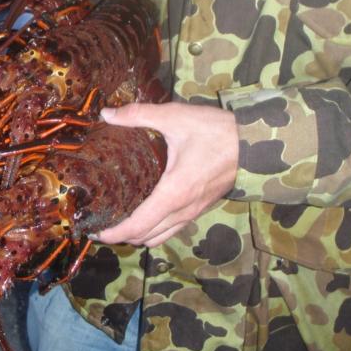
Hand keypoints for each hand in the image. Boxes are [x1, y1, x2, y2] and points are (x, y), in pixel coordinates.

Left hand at [97, 102, 238, 246]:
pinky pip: (173, 229)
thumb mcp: (175, 117)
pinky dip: (155, 231)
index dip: (115, 233)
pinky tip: (144, 217)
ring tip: (118, 224)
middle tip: (100, 226)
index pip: (138, 225)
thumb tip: (106, 114)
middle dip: (121, 236)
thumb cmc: (215, 131)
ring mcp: (193, 212)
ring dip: (138, 236)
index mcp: (173, 193)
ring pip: (160, 237)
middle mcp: (182, 210)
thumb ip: (138, 115)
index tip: (96, 232)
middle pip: (146, 237)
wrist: (255, 144)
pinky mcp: (200, 209)